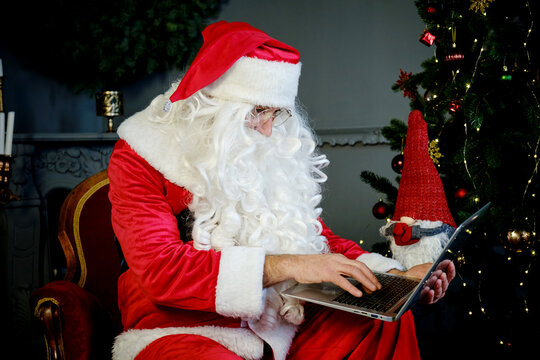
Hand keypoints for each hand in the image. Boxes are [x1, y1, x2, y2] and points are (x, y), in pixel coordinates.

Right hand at [264, 253, 381, 296]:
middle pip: (360, 266)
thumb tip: (349, 277)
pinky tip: (358, 293)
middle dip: (371, 277)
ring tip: (372, 290)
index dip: (368, 273)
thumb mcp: (327, 265)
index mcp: (339, 258)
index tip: (374, 281)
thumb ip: (338, 269)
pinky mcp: (327, 273)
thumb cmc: (309, 266)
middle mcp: (338, 259)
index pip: (358, 264)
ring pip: (355, 272)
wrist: (295, 264)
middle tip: (377, 287)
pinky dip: (352, 287)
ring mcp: (333, 265)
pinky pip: (343, 280)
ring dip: (366, 281)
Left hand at [388, 260, 454, 303]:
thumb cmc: (416, 274)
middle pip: (445, 285)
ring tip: (436, 280)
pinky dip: (429, 294)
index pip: (449, 276)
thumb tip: (447, 261)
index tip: (450, 263)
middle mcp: (439, 289)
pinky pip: (429, 299)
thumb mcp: (426, 268)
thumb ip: (437, 266)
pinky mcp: (425, 300)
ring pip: (438, 292)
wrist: (403, 281)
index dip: (450, 270)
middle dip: (444, 279)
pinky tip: (428, 289)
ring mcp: (433, 296)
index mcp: (441, 281)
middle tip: (442, 274)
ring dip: (437, 286)